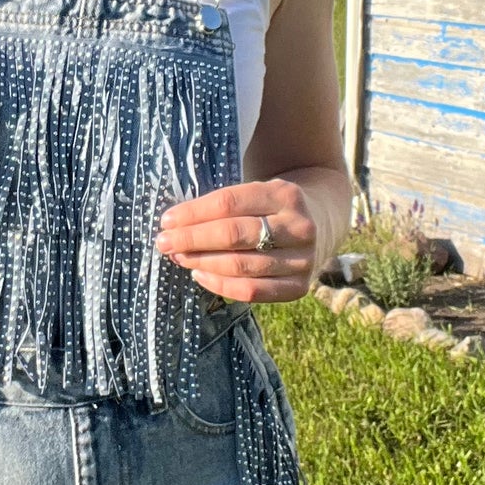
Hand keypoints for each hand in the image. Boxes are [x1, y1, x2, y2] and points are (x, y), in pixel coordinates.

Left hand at [152, 180, 317, 302]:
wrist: (320, 224)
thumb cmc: (271, 207)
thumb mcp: (257, 192)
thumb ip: (224, 204)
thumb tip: (174, 223)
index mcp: (285, 194)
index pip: (229, 203)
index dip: (194, 213)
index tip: (167, 220)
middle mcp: (298, 227)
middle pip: (234, 234)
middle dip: (192, 239)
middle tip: (165, 242)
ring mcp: (303, 259)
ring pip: (241, 265)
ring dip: (202, 262)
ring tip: (179, 257)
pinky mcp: (299, 287)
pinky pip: (252, 292)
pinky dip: (220, 286)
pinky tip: (200, 275)